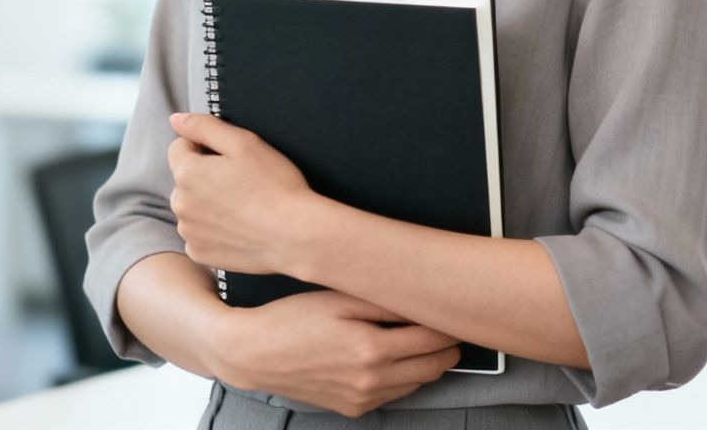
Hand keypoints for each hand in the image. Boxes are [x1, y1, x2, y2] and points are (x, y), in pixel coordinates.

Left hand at [169, 112, 318, 275]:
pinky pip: (199, 233)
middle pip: (186, 179)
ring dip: (208, 203)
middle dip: (206, 176)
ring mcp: (189, 231)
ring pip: (192, 207)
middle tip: (242, 181)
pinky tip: (238, 226)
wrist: (295, 235)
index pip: (180, 147)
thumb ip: (204, 126)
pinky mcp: (200, 253)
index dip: (205, 147)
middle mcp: (180, 204)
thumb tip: (177, 120)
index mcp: (187, 173)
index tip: (230, 158)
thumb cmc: (275, 186)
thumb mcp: (243, 142)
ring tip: (243, 205)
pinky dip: (213, 229)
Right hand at [206, 290, 462, 417]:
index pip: (432, 338)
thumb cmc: (291, 319)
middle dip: (447, 347)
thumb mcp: (338, 299)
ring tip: (425, 340)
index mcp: (372, 349)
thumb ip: (383, 300)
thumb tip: (420, 300)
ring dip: (427, 363)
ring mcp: (363, 398)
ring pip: (417, 384)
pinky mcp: (352, 408)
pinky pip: (393, 395)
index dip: (448, 323)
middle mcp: (372, 380)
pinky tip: (396, 358)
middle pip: (433, 366)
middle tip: (450, 327)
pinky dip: (403, 378)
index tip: (453, 311)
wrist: (253, 354)